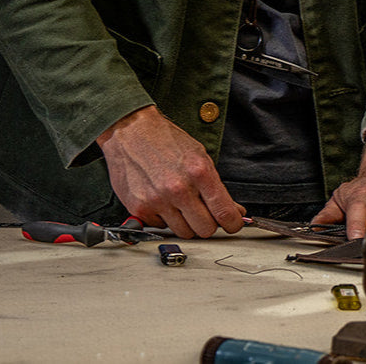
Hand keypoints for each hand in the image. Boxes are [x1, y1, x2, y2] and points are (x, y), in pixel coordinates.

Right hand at [97, 105, 245, 238]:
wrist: (132, 132)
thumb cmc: (166, 140)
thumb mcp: (199, 155)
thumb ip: (214, 185)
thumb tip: (231, 209)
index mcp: (199, 172)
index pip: (223, 211)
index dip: (233, 223)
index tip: (234, 225)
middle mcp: (179, 189)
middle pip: (205, 229)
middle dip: (210, 224)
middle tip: (207, 215)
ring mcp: (158, 201)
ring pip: (184, 232)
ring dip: (187, 224)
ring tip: (183, 206)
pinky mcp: (139, 209)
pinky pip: (161, 227)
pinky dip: (166, 220)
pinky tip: (164, 202)